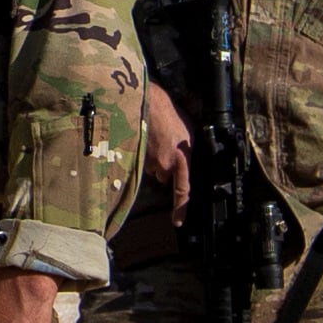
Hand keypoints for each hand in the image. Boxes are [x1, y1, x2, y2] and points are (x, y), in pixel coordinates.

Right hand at [141, 83, 190, 213]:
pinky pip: (139, 158)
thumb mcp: (188, 132)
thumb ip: (188, 151)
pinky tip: (145, 136)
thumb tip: (188, 157)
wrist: (147, 101)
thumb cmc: (169, 113)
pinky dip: (142, 151)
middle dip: (164, 165)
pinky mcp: (134, 155)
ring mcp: (147, 160)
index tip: (177, 221)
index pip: (182, 189)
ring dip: (153, 156)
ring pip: (150, 166)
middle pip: (163, 175)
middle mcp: (163, 164)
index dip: (181, 207)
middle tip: (165, 146)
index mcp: (181, 159)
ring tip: (155, 137)